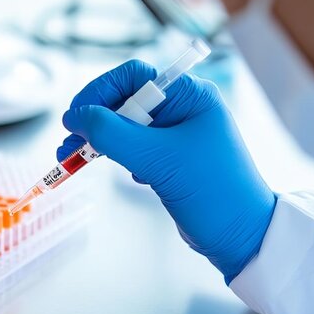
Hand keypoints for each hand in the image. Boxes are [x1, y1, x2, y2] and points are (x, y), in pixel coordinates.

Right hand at [58, 60, 276, 282]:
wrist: (243, 237)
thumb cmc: (215, 193)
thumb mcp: (159, 160)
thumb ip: (113, 134)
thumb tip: (76, 116)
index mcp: (191, 96)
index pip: (134, 76)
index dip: (99, 92)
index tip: (75, 116)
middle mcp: (185, 109)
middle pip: (126, 101)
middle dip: (96, 121)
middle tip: (69, 143)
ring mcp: (178, 136)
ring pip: (127, 127)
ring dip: (102, 142)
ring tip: (78, 159)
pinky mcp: (172, 160)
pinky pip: (136, 149)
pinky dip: (119, 158)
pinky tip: (125, 174)